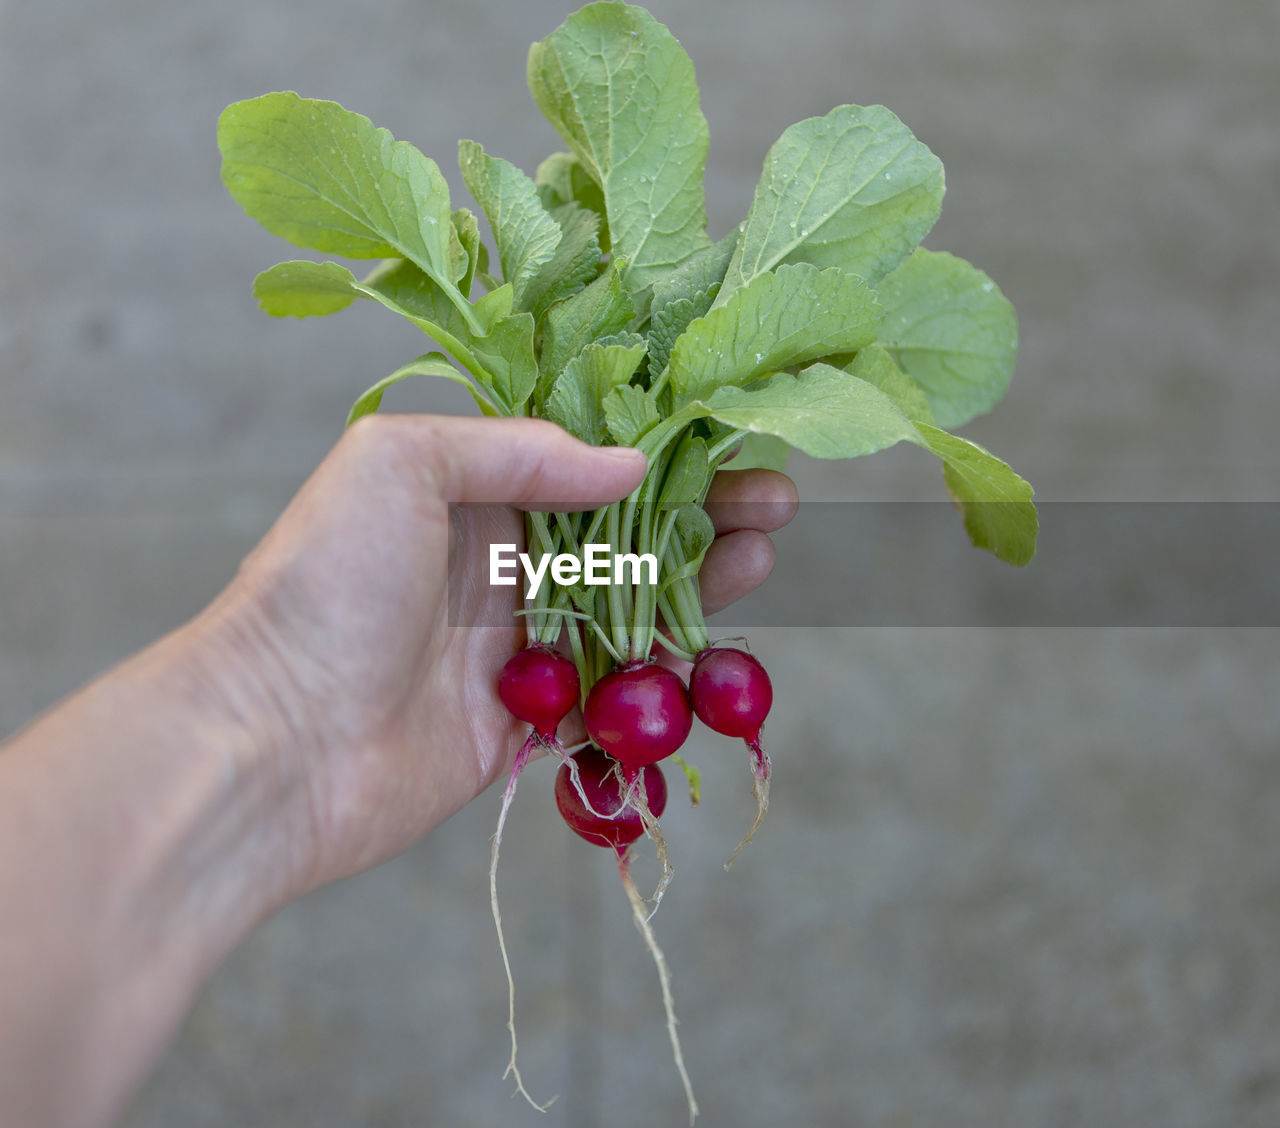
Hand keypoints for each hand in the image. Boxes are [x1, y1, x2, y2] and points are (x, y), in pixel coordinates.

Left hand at [211, 414, 796, 894]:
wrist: (273, 743)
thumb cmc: (322, 587)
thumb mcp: (399, 465)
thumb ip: (517, 451)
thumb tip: (627, 465)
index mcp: (469, 496)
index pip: (586, 459)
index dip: (661, 447)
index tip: (728, 436)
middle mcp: (499, 565)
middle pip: (625, 532)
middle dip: (701, 512)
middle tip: (774, 501)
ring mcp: (517, 645)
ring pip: (631, 609)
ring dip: (699, 584)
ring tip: (762, 555)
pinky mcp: (528, 722)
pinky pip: (612, 695)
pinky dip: (663, 677)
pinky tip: (712, 654)